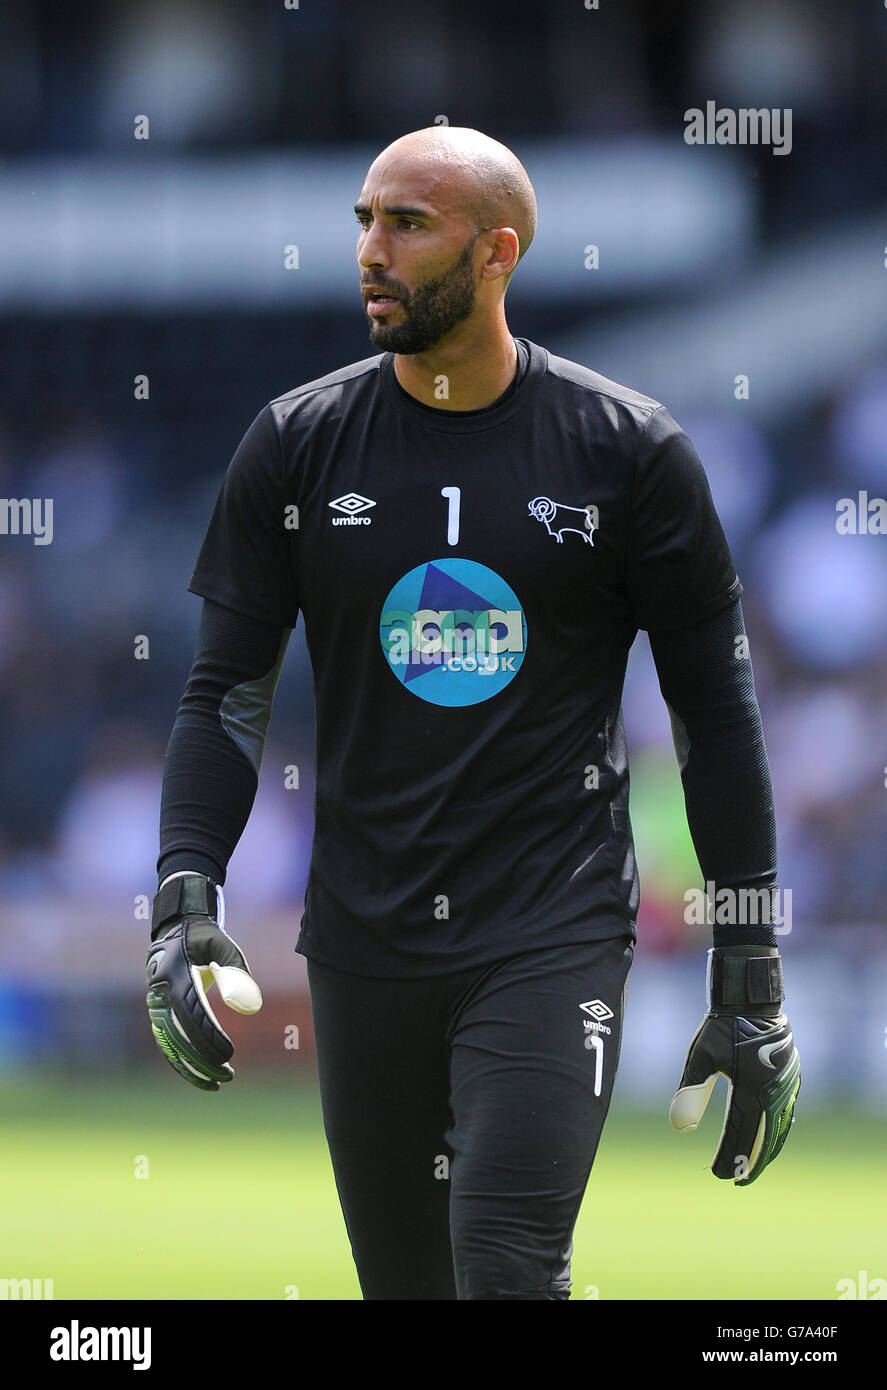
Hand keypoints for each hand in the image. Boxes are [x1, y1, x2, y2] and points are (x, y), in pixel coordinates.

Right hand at [146, 872, 261, 1090]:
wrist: (175, 931)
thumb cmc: (205, 939)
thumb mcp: (223, 946)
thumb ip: (236, 971)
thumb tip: (248, 1008)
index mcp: (175, 974)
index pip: (193, 1013)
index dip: (209, 1037)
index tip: (229, 1053)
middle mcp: (160, 993)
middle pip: (179, 1034)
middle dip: (202, 1059)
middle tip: (227, 1076)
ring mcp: (155, 1005)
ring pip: (169, 1044)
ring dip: (191, 1067)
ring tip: (216, 1084)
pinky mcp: (157, 1014)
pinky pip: (166, 1043)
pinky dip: (180, 1063)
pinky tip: (199, 1077)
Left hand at [669, 947, 800, 1184]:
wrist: (752, 1000)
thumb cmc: (722, 1026)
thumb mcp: (701, 1057)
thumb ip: (691, 1091)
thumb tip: (679, 1126)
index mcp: (750, 1088)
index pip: (740, 1133)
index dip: (730, 1156)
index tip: (720, 1174)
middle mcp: (772, 1091)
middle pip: (764, 1137)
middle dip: (751, 1162)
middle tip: (739, 1181)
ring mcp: (785, 1085)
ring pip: (779, 1128)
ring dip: (767, 1150)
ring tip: (754, 1167)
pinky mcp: (789, 1078)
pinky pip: (785, 1113)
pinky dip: (778, 1131)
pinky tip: (771, 1139)